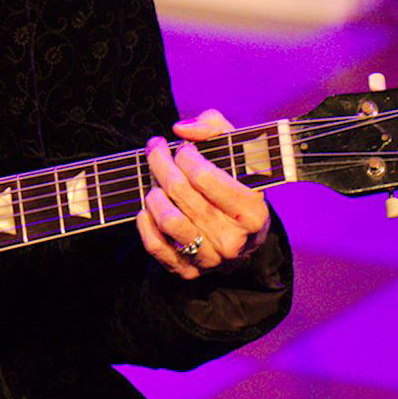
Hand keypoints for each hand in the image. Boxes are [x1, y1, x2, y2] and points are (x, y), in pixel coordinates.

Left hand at [136, 110, 269, 279]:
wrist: (243, 235)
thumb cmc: (236, 184)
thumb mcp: (237, 151)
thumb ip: (214, 127)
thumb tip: (181, 130)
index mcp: (253, 211)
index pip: (204, 176)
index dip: (186, 156)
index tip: (182, 148)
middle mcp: (234, 239)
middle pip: (181, 192)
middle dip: (161, 164)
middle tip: (156, 150)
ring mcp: (211, 258)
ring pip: (168, 220)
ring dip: (153, 194)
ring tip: (154, 182)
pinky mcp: (189, 271)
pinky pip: (155, 246)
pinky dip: (145, 223)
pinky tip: (148, 208)